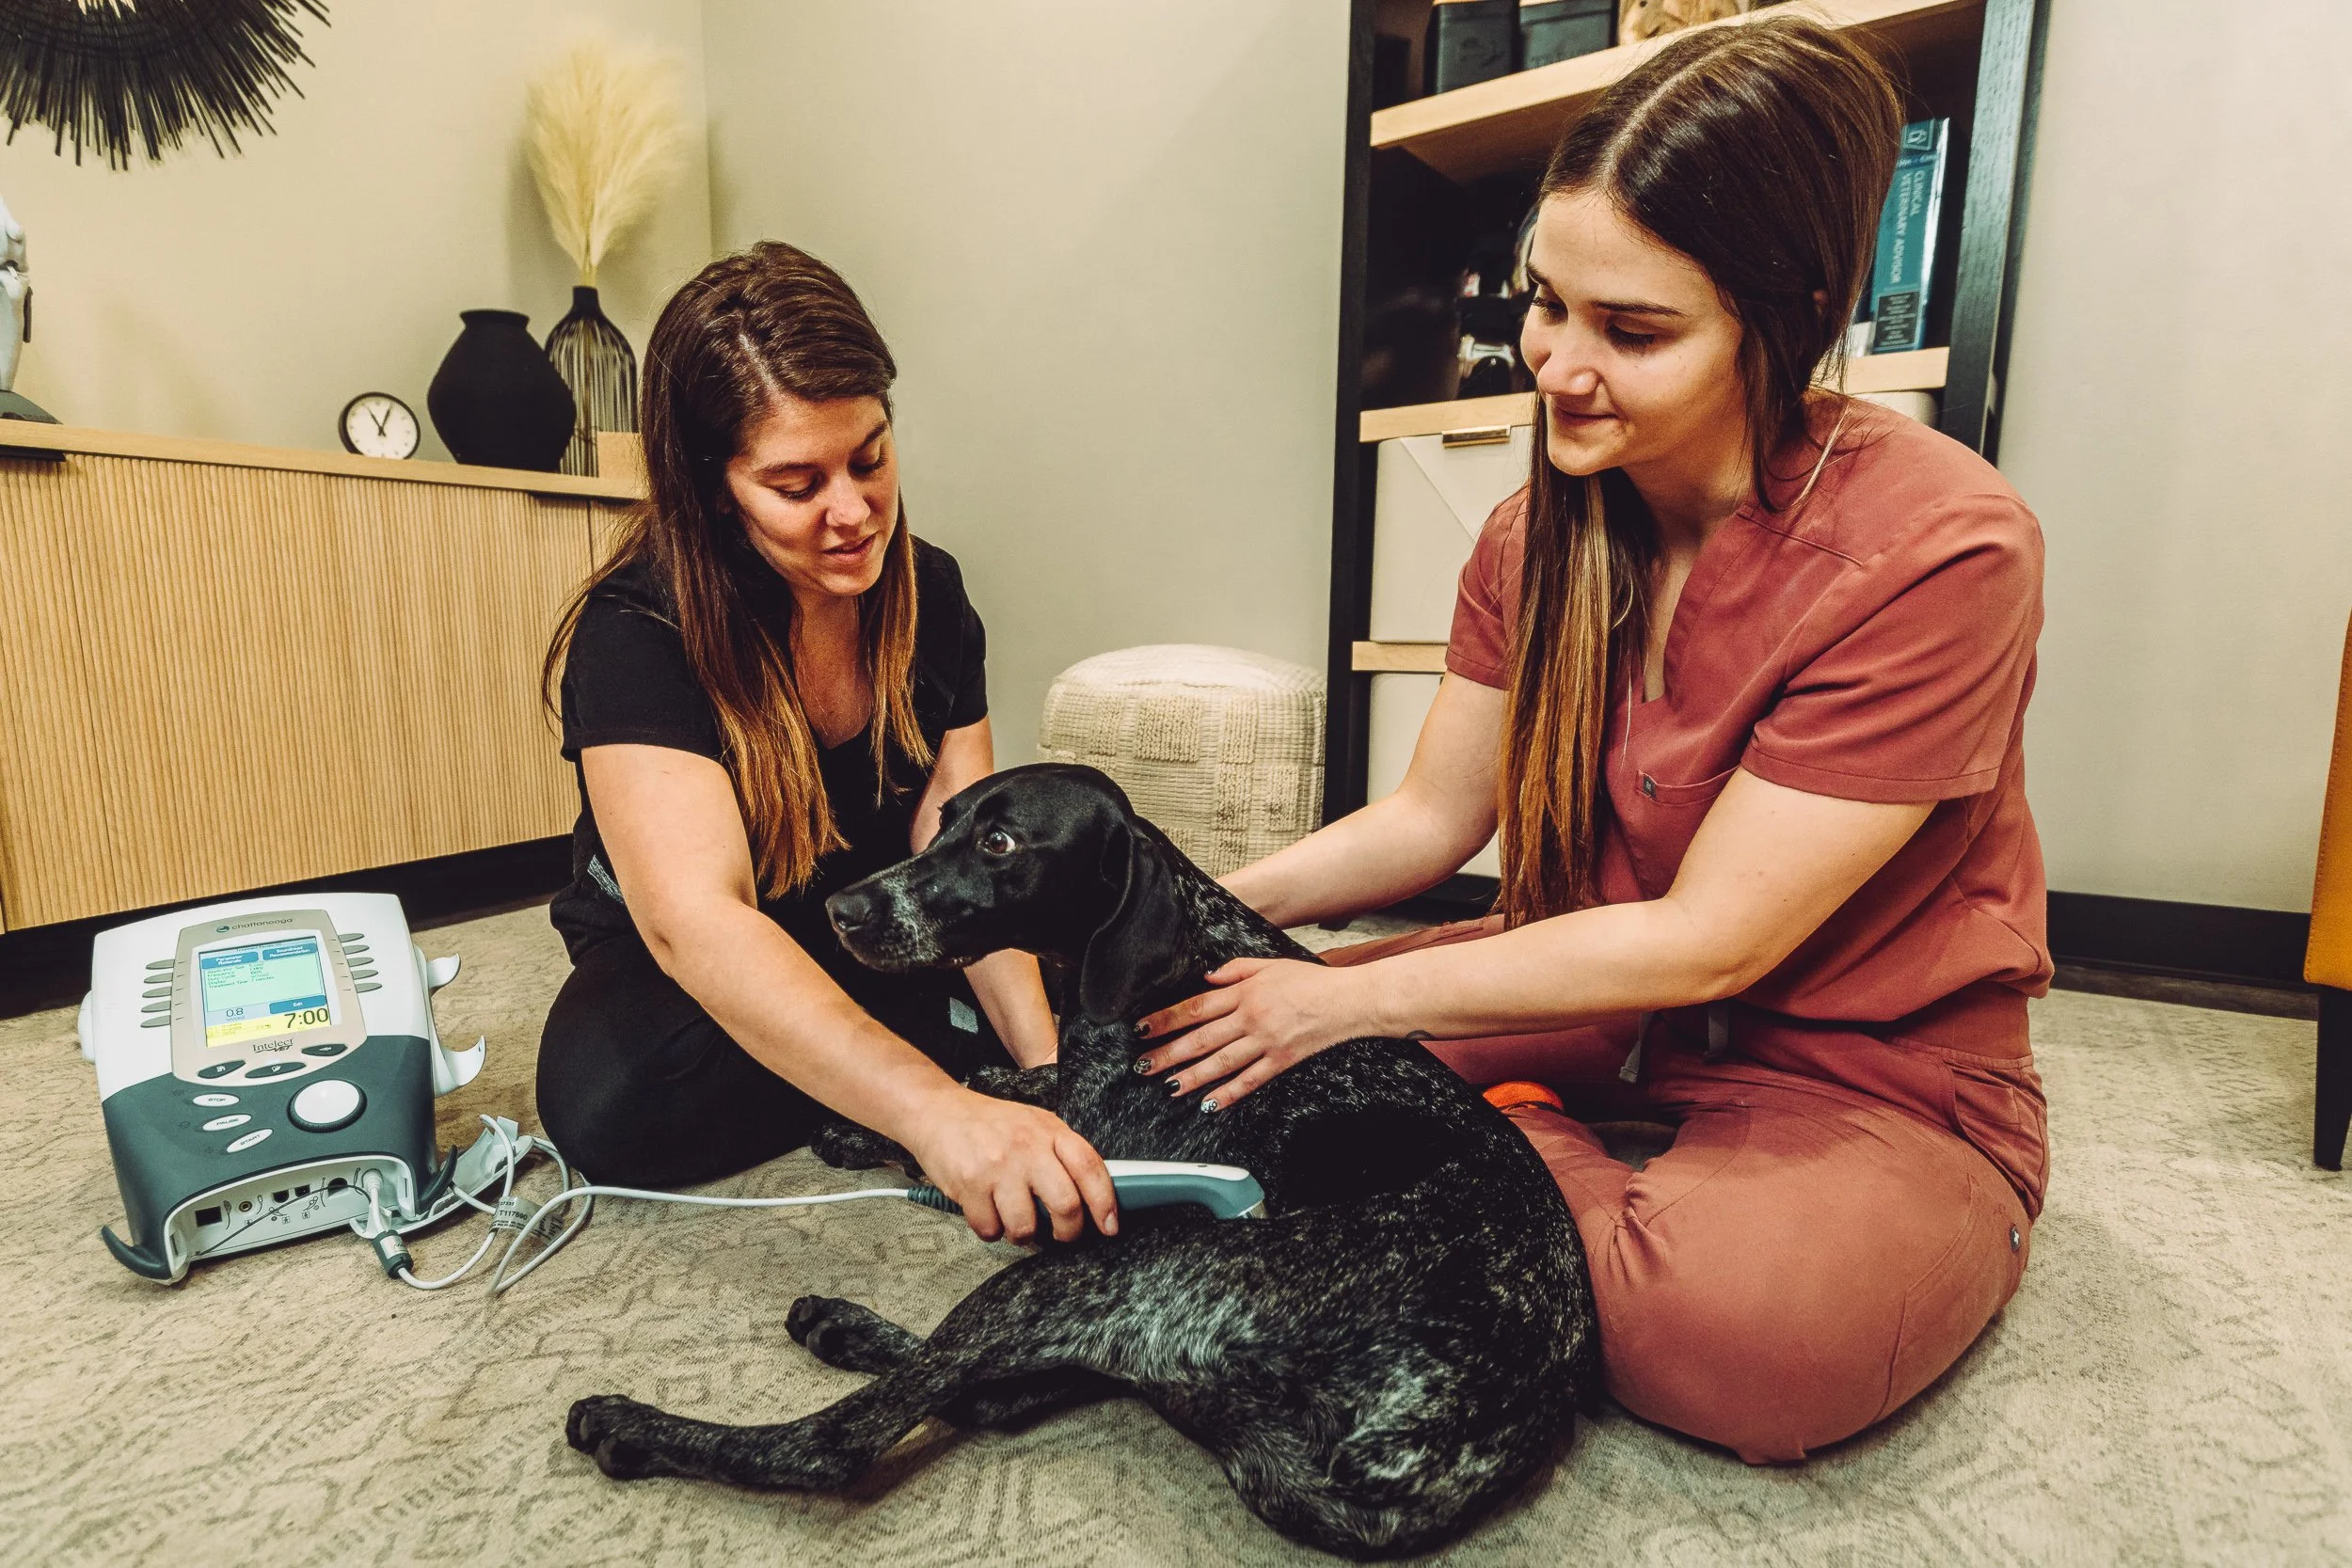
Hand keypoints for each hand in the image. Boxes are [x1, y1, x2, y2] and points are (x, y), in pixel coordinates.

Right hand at [902, 1088, 1116, 1244]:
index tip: (1109, 1226)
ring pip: (1025, 1226)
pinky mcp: (969, 1185)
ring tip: (1015, 1220)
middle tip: (1061, 1234)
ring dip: (1023, 1234)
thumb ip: (1061, 1153)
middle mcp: (1027, 1148)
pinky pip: (990, 1229)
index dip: (1105, 1202)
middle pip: (1065, 1204)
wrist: (938, 1111)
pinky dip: (991, 1230)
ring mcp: (998, 1167)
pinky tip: (987, 1212)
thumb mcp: (1034, 1124)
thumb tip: (1092, 1196)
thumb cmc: (990, 1124)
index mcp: (1050, 1131)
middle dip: (1068, 1232)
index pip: (1090, 1168)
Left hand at [1132, 958, 1369, 1111]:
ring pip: (1220, 1063)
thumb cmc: (1310, 981)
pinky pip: (1250, 1080)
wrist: (1347, 1001)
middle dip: (1168, 1053)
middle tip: (1143, 1064)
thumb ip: (1235, 970)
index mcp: (1244, 992)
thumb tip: (1206, 979)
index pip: (1195, 1007)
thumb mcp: (1270, 964)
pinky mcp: (1281, 1061)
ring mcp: (1265, 1042)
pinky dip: (1229, 1093)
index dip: (1166, 1019)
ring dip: (1191, 1076)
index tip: (1143, 1029)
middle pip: (1201, 1038)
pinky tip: (1210, 1103)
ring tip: (1168, 1086)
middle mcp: (1251, 1018)